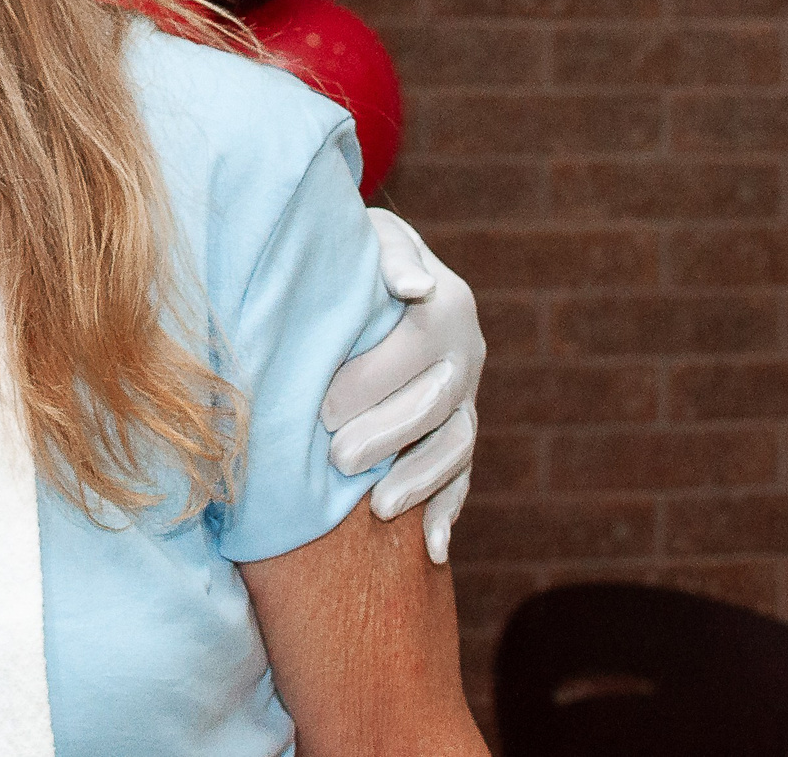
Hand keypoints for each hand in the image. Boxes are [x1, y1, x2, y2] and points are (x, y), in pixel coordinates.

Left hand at [318, 207, 483, 566]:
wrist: (378, 270)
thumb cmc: (359, 252)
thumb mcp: (372, 238)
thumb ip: (390, 255)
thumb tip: (414, 288)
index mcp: (447, 308)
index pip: (413, 350)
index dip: (369, 381)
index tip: (321, 408)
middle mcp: (465, 356)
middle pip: (434, 405)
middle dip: (385, 436)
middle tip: (335, 459)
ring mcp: (467, 397)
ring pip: (456, 447)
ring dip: (421, 480)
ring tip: (378, 507)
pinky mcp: (459, 430)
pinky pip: (462, 477)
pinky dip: (448, 512)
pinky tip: (429, 550)